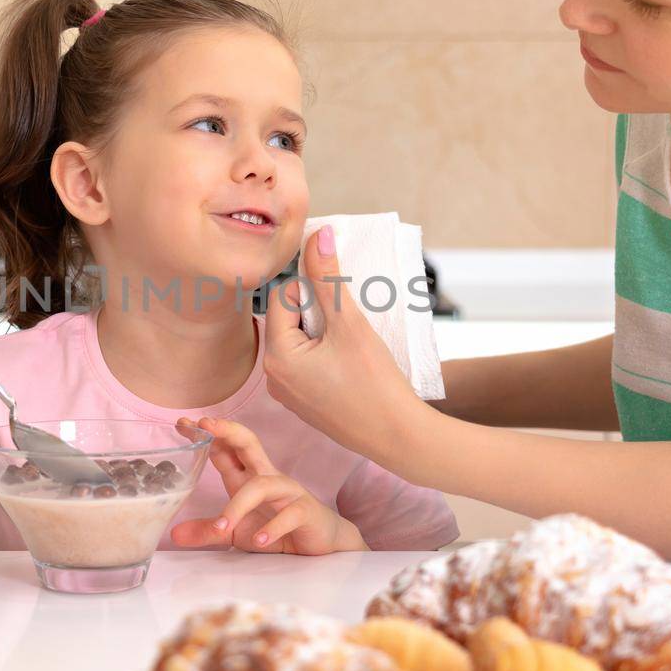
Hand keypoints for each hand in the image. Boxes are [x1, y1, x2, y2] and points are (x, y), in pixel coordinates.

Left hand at [169, 416, 365, 555]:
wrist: (321, 545)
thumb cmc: (277, 530)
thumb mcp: (236, 533)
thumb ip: (208, 531)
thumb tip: (174, 534)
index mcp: (247, 477)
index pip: (225, 449)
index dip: (205, 435)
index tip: (182, 424)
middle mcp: (267, 477)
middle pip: (249, 444)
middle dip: (227, 431)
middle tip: (204, 425)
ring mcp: (288, 492)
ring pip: (262, 486)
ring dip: (238, 506)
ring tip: (222, 528)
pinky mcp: (305, 511)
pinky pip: (289, 514)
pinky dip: (273, 527)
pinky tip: (261, 540)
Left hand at [262, 225, 424, 461]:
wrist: (397, 437)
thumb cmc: (374, 382)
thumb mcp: (350, 323)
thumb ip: (328, 276)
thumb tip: (317, 233)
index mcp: (275, 356)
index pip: (281, 297)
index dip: (312, 292)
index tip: (339, 307)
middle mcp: (272, 377)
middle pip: (287, 318)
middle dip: (317, 312)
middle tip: (347, 327)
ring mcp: (287, 393)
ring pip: (299, 340)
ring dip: (324, 332)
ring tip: (351, 346)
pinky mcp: (304, 402)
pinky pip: (306, 363)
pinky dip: (326, 354)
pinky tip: (351, 364)